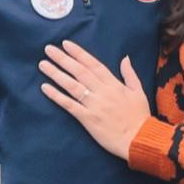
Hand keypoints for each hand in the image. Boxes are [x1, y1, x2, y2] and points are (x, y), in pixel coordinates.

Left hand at [40, 40, 151, 160]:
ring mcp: (94, 105)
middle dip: (63, 59)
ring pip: (72, 86)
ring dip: (56, 74)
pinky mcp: (88, 118)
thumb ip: (130, 74)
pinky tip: (45, 88)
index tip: (66, 44)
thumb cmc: (139, 117)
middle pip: (80, 72)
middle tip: (48, 49)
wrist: (139, 139)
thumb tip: (125, 58)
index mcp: (114, 84)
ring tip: (43, 64)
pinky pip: (69, 105)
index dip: (79, 53)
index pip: (94, 64)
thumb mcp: (139, 92)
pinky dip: (56, 96)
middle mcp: (102, 92)